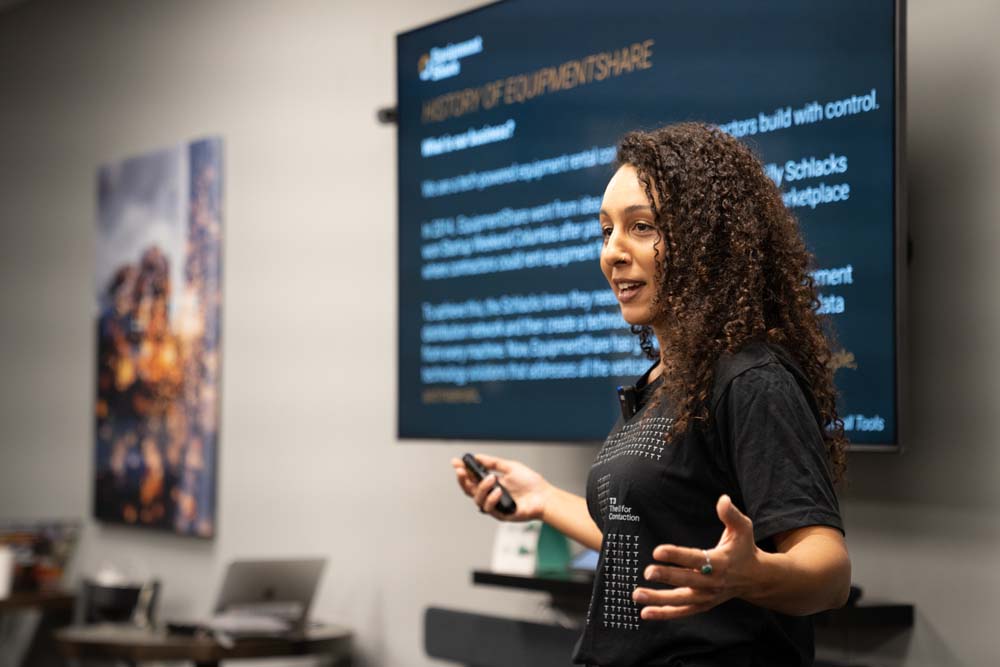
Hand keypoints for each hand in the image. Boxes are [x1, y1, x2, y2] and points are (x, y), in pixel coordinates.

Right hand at [450, 454, 550, 521]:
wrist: (544, 496)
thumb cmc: (530, 482)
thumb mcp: (510, 467)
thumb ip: (493, 463)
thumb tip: (477, 457)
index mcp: (491, 482)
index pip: (472, 477)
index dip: (462, 471)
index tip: (456, 462)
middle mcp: (490, 494)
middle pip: (469, 489)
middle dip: (462, 479)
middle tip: (461, 471)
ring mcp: (494, 505)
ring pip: (477, 499)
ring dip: (481, 488)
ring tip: (492, 479)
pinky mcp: (500, 514)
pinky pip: (488, 508)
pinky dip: (492, 498)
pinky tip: (499, 492)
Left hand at [632, 495, 760, 619]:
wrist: (755, 578)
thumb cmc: (744, 549)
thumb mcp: (743, 529)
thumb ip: (731, 514)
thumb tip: (723, 499)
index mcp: (720, 562)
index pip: (695, 558)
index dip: (676, 555)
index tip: (658, 551)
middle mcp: (712, 582)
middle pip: (686, 580)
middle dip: (666, 576)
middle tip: (647, 572)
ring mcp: (707, 597)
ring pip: (680, 600)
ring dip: (658, 599)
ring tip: (636, 594)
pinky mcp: (703, 605)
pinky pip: (682, 611)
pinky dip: (664, 613)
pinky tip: (645, 612)